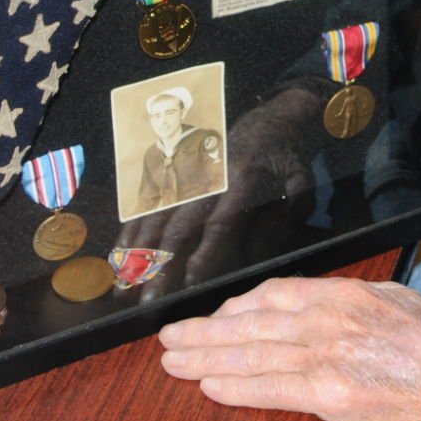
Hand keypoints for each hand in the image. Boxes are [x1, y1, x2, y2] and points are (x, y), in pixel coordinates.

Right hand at [110, 83, 320, 297]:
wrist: (271, 118)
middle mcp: (209, 176)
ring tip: (123, 287)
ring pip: (155, 216)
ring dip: (138, 253)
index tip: (190, 284)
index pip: (220, 222)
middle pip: (180, 224)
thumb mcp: (301, 185)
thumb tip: (254, 255)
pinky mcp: (174, 171)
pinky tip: (119, 256)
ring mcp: (187, 172)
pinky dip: (131, 231)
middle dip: (161, 265)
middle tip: (149, 301)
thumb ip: (283, 221)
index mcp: (244, 179)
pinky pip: (147, 204)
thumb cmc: (287, 159)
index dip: (204, 253)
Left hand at [157, 275, 420, 420]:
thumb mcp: (390, 299)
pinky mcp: (332, 392)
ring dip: (206, 359)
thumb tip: (316, 307)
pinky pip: (271, 388)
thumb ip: (348, 302)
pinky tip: (211, 386)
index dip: (234, 308)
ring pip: (250, 354)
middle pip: (249, 324)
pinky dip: (236, 386)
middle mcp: (326, 318)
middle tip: (170, 338)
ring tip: (174, 362)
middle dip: (204, 332)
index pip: (271, 295)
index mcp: (340, 293)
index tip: (213, 317)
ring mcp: (326, 354)